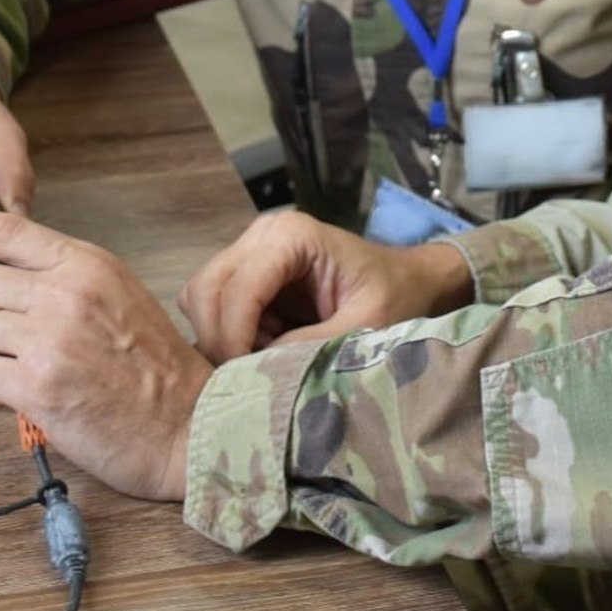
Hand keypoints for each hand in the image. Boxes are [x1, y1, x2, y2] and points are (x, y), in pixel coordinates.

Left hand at [0, 212, 210, 502]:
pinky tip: (19, 396)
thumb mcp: (120, 297)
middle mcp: (67, 293)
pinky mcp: (36, 387)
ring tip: (15, 367)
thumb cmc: (157, 368)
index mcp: (90, 265)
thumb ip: (66, 280)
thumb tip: (0, 279)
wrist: (189, 424)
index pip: (5, 230)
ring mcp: (50, 339)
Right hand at [178, 210, 473, 363]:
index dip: (232, 335)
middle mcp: (263, 234)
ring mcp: (251, 249)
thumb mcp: (365, 327)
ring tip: (264, 355)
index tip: (243, 377)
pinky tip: (265, 344)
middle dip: (219, 338)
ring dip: (222, 335)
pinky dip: (228, 332)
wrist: (410, 282)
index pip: (237, 288)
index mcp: (293, 237)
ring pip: (201, 298)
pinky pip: (214, 305)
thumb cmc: (396, 297)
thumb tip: (256, 374)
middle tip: (246, 373)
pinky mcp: (249, 270)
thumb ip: (311, 347)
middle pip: (206, 290)